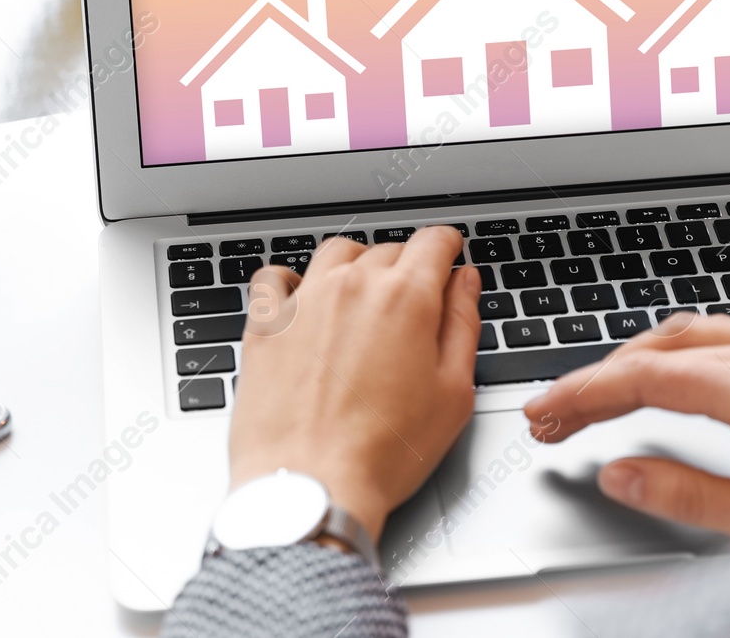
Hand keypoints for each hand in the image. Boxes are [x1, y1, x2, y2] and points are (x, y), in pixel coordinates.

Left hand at [227, 227, 480, 544]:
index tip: (447, 257)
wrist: (311, 487)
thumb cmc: (384, 453)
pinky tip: (302, 301)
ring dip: (356, 266)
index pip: (433, 241)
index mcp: (406, 298)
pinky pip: (274, 277)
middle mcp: (353, 286)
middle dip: (406, 268)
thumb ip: (463, 324)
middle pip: (388, 250)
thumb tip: (464, 282)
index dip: (447, 248)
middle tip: (411, 306)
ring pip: (336, 254)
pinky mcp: (265, 325)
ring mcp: (304, 301)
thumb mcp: (453, 393)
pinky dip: (291, 281)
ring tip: (361, 301)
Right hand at [523, 314, 729, 538]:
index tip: (541, 414)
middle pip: (661, 344)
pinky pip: (727, 337)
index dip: (582, 395)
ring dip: (635, 361)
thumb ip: (693, 498)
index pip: (647, 378)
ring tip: (597, 404)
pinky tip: (668, 389)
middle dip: (598, 375)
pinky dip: (677, 357)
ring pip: (693, 332)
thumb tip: (620, 473)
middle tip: (554, 416)